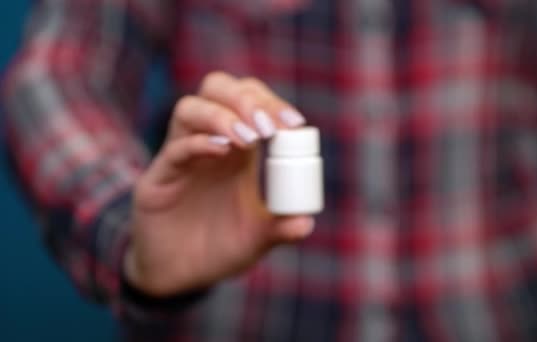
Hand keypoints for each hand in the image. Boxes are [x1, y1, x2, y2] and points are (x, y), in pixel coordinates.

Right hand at [124, 72, 311, 296]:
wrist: (179, 275)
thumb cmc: (220, 248)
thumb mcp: (256, 240)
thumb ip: (280, 229)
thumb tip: (307, 222)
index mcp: (238, 150)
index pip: (251, 102)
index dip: (272, 104)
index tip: (293, 124)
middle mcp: (209, 144)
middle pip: (219, 90)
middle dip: (246, 99)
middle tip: (268, 126)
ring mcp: (181, 157)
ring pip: (190, 108)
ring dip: (222, 115)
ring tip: (248, 138)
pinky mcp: (159, 177)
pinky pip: (174, 148)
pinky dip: (198, 143)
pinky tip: (221, 150)